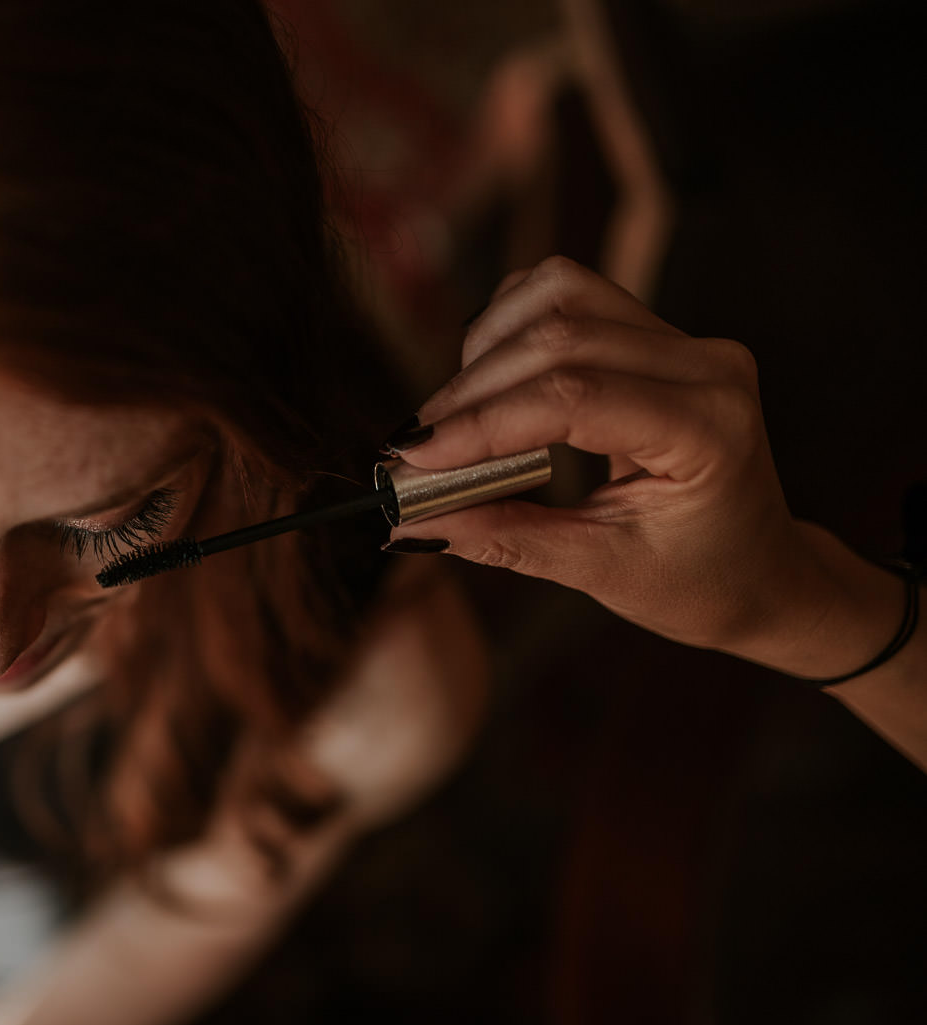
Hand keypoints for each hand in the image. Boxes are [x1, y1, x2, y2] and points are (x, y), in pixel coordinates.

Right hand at [386, 255, 896, 676]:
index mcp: (709, 428)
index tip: (412, 456)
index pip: (574, 396)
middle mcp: (706, 365)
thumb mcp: (601, 573)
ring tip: (454, 419)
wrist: (763, 569)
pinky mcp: (656, 332)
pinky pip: (567, 292)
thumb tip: (412, 521)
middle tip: (412, 451)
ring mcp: (684, 339)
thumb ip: (506, 537)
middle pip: (558, 335)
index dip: (482, 421)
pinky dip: (511, 328)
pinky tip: (488, 384)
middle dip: (469, 392)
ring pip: (558, 293)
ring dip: (487, 349)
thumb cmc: (700, 581)